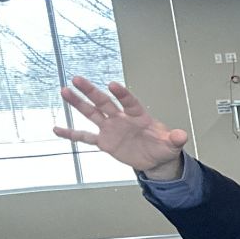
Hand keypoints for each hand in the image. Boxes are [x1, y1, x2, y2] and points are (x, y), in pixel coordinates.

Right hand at [55, 76, 189, 179]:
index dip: (122, 94)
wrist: (155, 159)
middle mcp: (121, 118)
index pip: (129, 102)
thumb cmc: (163, 146)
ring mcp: (111, 128)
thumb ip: (174, 139)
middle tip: (77, 79)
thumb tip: (182, 135)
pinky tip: (58, 129)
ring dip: (79, 104)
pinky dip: (72, 134)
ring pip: (92, 113)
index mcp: (139, 116)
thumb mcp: (171, 144)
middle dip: (91, 92)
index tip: (113, 85)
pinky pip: (85, 137)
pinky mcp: (104, 141)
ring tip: (65, 91)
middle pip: (104, 102)